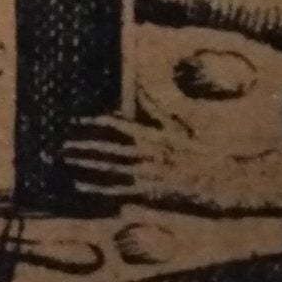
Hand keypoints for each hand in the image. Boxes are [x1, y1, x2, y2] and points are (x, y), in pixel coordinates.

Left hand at [62, 116, 278, 214]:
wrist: (221, 180)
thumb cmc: (199, 151)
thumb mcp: (178, 125)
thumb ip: (157, 107)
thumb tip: (141, 87)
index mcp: (153, 136)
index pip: (117, 126)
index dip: (94, 124)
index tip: (76, 121)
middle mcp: (146, 155)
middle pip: (106, 149)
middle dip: (82, 146)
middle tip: (60, 144)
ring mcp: (147, 175)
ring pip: (107, 170)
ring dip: (83, 165)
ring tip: (63, 161)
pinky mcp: (149, 194)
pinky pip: (117, 191)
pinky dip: (96, 188)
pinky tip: (78, 184)